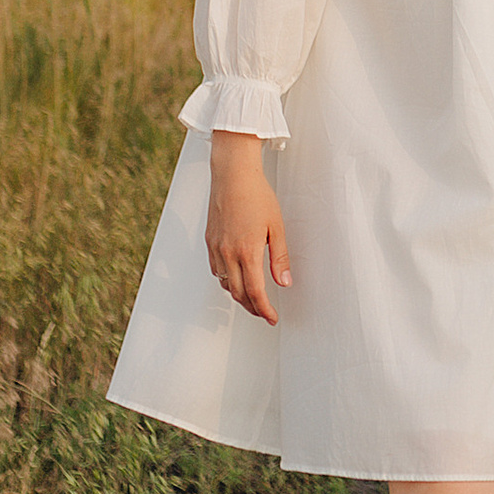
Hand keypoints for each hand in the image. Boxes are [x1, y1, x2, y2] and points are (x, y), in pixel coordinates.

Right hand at [206, 133, 291, 325]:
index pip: (255, 292)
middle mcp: (227, 253)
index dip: (264, 310)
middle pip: (238, 294)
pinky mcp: (209, 241)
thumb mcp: (277, 227)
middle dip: (253, 308)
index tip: (273, 318)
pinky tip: (237, 278)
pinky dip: (227, 281)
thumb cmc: (258, 197)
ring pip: (225, 284)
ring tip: (254, 299)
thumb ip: (279, 257)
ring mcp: (215, 248)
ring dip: (239, 296)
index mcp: (247, 251)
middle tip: (265, 313)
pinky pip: (216, 270)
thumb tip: (284, 284)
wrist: (232, 175)